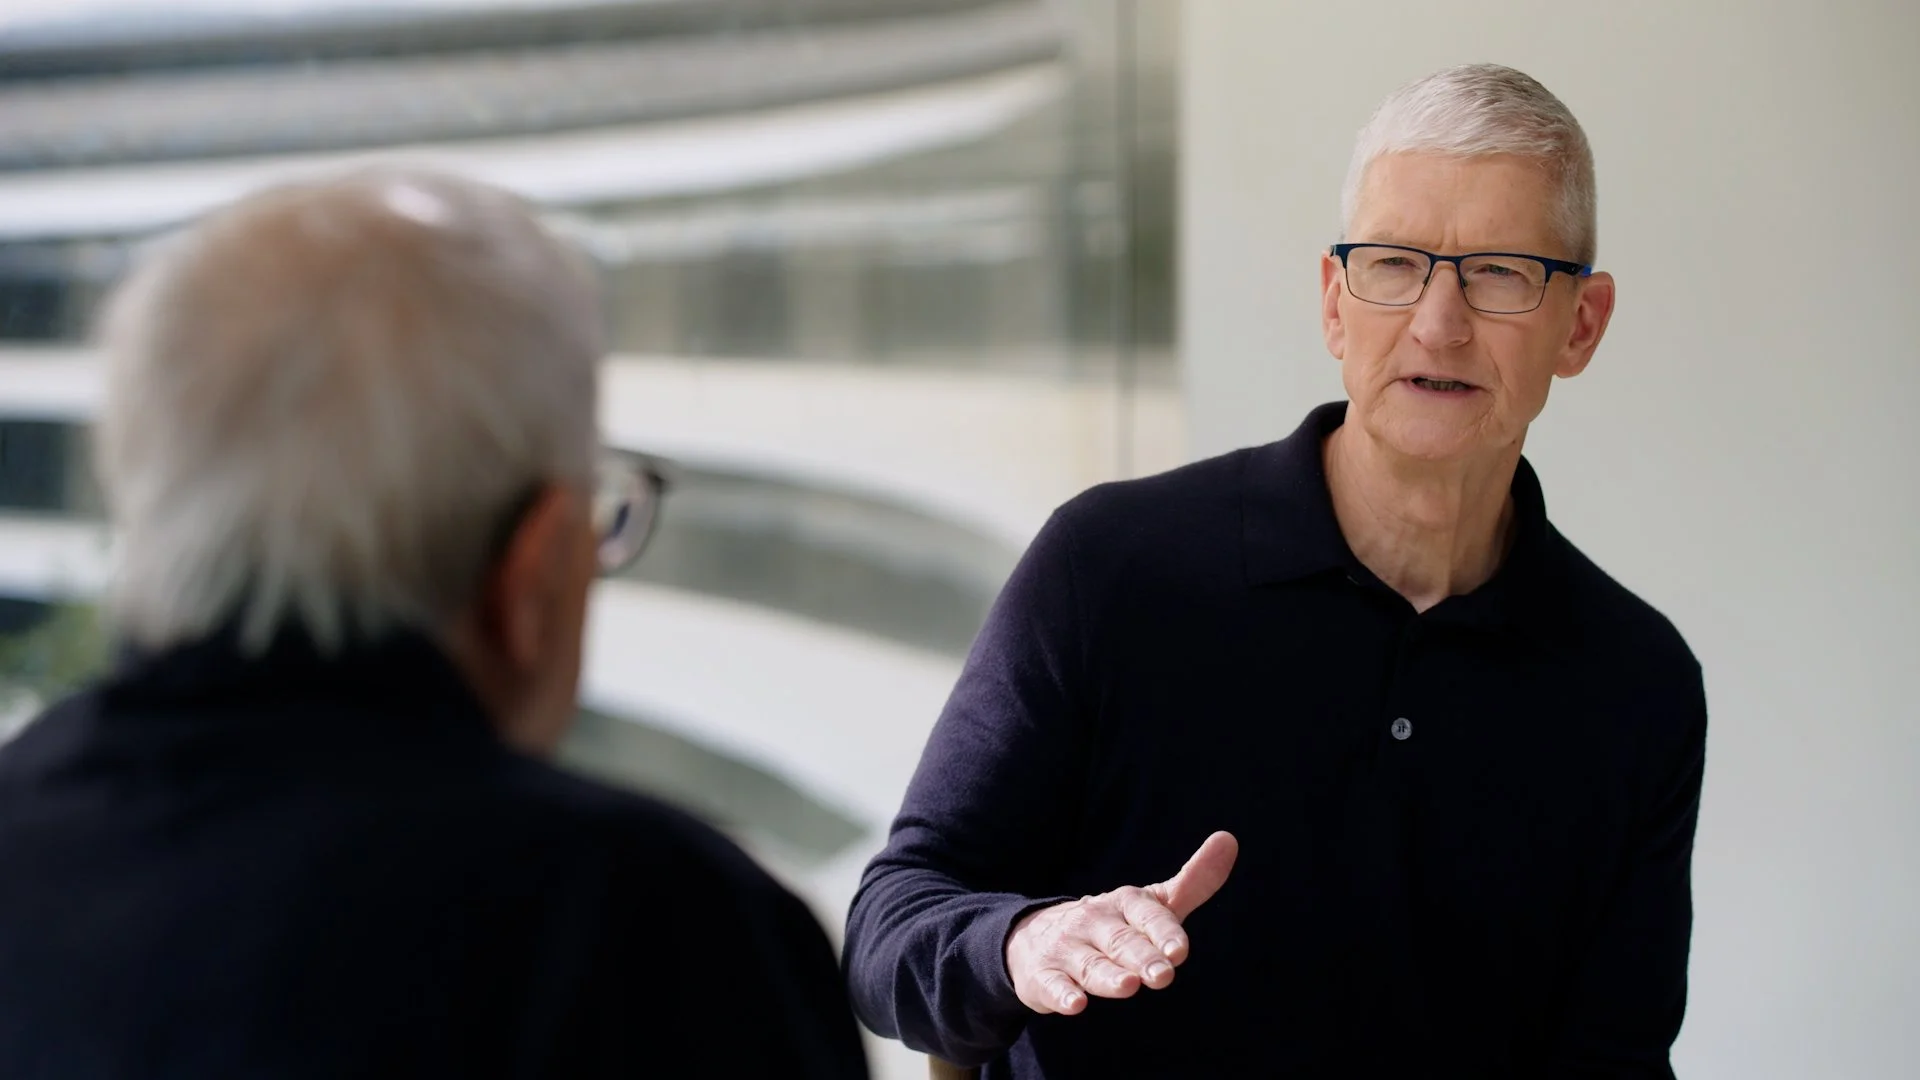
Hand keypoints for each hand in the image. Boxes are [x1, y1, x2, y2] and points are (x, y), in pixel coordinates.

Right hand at [1004, 831, 1238, 1015]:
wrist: (1037, 935)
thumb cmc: (1111, 924)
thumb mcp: (1152, 903)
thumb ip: (1194, 881)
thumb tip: (1229, 839)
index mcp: (1123, 903)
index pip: (1147, 916)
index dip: (1164, 933)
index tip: (1180, 951)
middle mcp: (1094, 921)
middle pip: (1120, 942)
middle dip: (1142, 957)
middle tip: (1163, 975)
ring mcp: (1067, 948)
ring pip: (1090, 964)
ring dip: (1107, 976)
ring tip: (1128, 986)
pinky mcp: (1044, 975)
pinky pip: (1053, 985)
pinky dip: (1062, 994)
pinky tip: (1074, 1004)